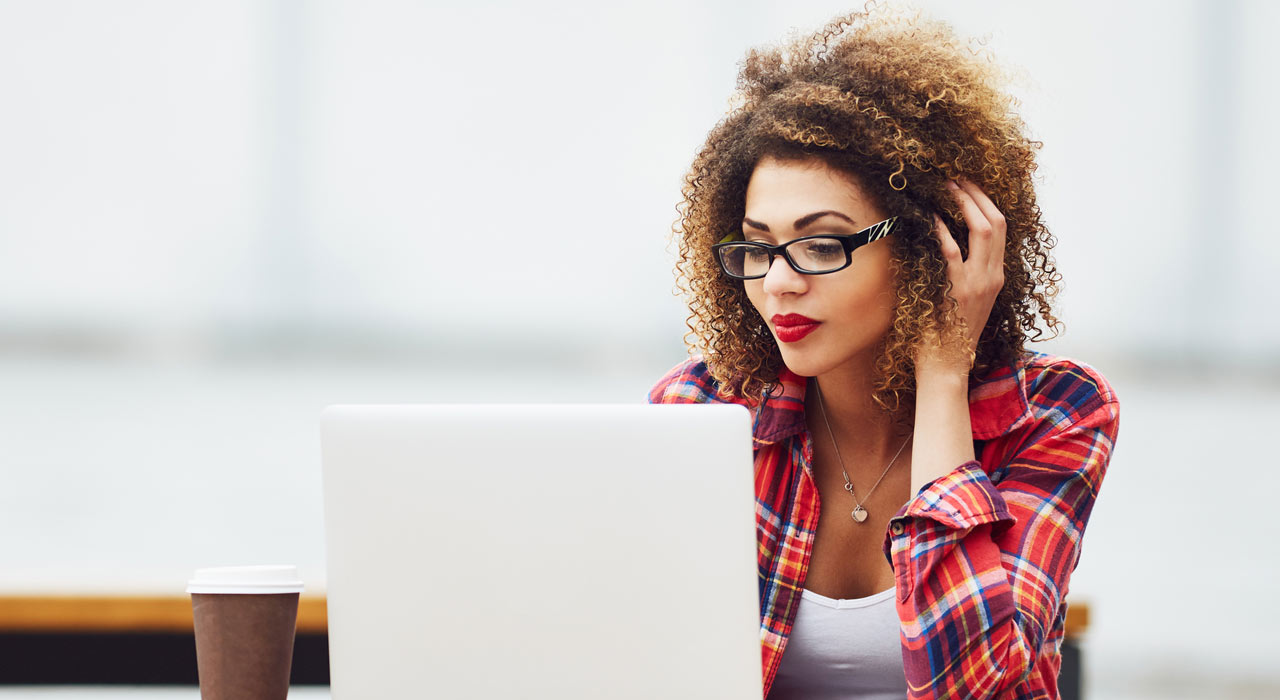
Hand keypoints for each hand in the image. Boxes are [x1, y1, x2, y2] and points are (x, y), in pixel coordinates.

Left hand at [915, 177, 1006, 373]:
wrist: (946, 366)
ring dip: (964, 203)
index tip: (968, 186)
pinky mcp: (957, 290)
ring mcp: (977, 283)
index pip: (1000, 229)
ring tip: (946, 187)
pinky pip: (951, 251)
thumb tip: (945, 240)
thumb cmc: (948, 334)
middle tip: (957, 177)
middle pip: (997, 221)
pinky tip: (929, 216)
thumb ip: (963, 272)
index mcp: (996, 276)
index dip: (985, 203)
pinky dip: (941, 229)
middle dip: (977, 194)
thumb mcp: (965, 299)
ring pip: (983, 229)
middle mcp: (993, 276)